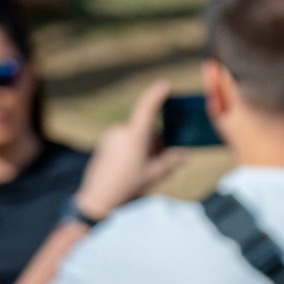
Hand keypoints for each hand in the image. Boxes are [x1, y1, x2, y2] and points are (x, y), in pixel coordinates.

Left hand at [77, 82, 183, 219]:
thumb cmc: (129, 186)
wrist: (98, 199)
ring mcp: (110, 138)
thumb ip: (172, 160)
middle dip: (154, 143)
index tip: (165, 85)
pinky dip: (131, 151)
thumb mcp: (156, 174)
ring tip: (141, 171)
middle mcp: (120, 133)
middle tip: (156, 164)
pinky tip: (128, 171)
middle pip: (146, 130)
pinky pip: (123, 143)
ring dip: (143, 148)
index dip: (157, 95)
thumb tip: (184, 154)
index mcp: (134, 136)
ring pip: (135, 137)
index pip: (147, 109)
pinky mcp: (104, 146)